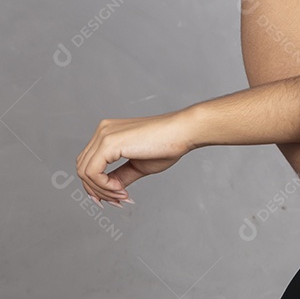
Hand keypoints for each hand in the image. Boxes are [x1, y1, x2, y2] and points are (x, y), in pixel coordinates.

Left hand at [76, 109, 196, 205]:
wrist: (184, 132)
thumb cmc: (168, 145)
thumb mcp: (138, 166)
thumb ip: (120, 176)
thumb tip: (109, 191)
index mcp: (109, 133)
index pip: (89, 163)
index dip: (98, 185)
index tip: (116, 198)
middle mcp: (103, 130)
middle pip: (83, 168)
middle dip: (98, 190)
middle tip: (118, 201)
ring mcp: (104, 135)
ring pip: (84, 172)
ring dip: (102, 190)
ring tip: (123, 196)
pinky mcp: (108, 142)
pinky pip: (92, 172)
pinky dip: (103, 186)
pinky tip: (121, 190)